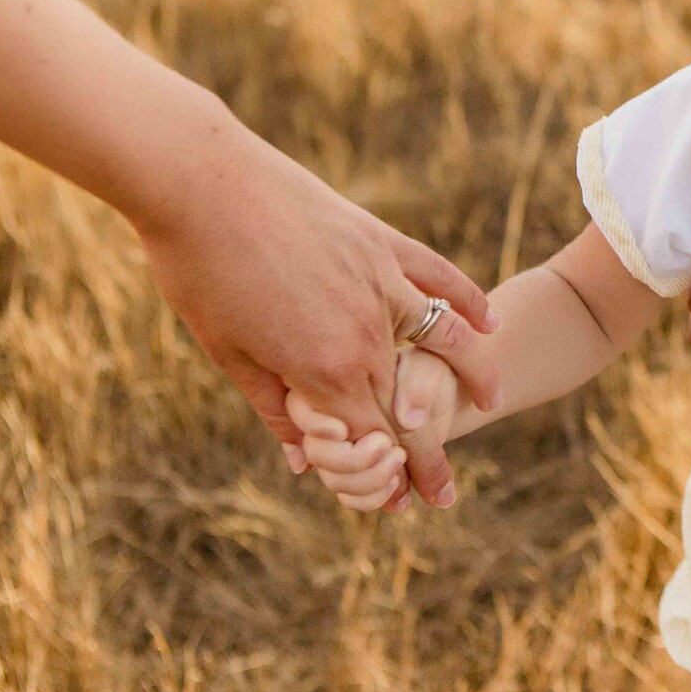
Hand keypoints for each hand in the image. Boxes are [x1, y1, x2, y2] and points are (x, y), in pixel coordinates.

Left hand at [138, 118, 496, 506]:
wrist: (202, 184)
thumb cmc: (200, 272)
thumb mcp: (228, 352)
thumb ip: (274, 406)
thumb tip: (302, 457)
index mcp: (323, 370)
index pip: (371, 440)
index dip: (387, 480)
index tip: (400, 507)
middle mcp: (366, 333)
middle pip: (409, 405)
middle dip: (428, 455)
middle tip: (444, 493)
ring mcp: (382, 284)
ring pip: (447, 340)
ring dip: (474, 376)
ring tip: (490, 401)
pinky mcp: (383, 243)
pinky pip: (440, 277)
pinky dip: (469, 301)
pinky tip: (489, 322)